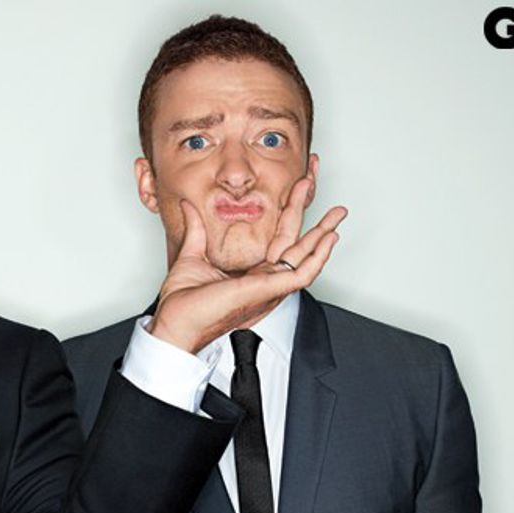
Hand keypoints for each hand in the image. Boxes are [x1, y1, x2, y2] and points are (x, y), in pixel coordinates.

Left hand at [149, 177, 345, 353]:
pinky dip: (318, 257)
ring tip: (337, 215)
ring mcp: (268, 287)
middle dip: (315, 221)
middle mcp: (264, 282)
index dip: (289, 214)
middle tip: (325, 198)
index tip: (296, 190)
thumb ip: (195, 230)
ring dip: (323, 235)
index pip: (278, 240)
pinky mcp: (268, 289)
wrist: (175, 321)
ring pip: (306, 258)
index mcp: (250, 275)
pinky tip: (329, 239)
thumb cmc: (182, 303)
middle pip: (297, 246)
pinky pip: (302, 274)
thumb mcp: (191, 255)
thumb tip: (188, 206)